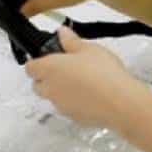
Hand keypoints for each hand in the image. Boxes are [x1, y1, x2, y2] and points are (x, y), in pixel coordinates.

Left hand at [26, 27, 151, 128]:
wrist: (121, 103)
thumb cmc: (102, 72)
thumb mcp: (88, 48)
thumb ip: (71, 40)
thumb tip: (62, 33)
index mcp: (48, 69)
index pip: (30, 67)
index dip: (36, 61)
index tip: (47, 56)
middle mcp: (50, 89)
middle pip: (38, 85)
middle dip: (46, 78)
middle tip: (63, 68)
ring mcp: (62, 106)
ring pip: (53, 98)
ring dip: (61, 91)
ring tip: (81, 81)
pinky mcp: (76, 119)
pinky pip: (69, 109)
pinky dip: (75, 103)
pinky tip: (92, 96)